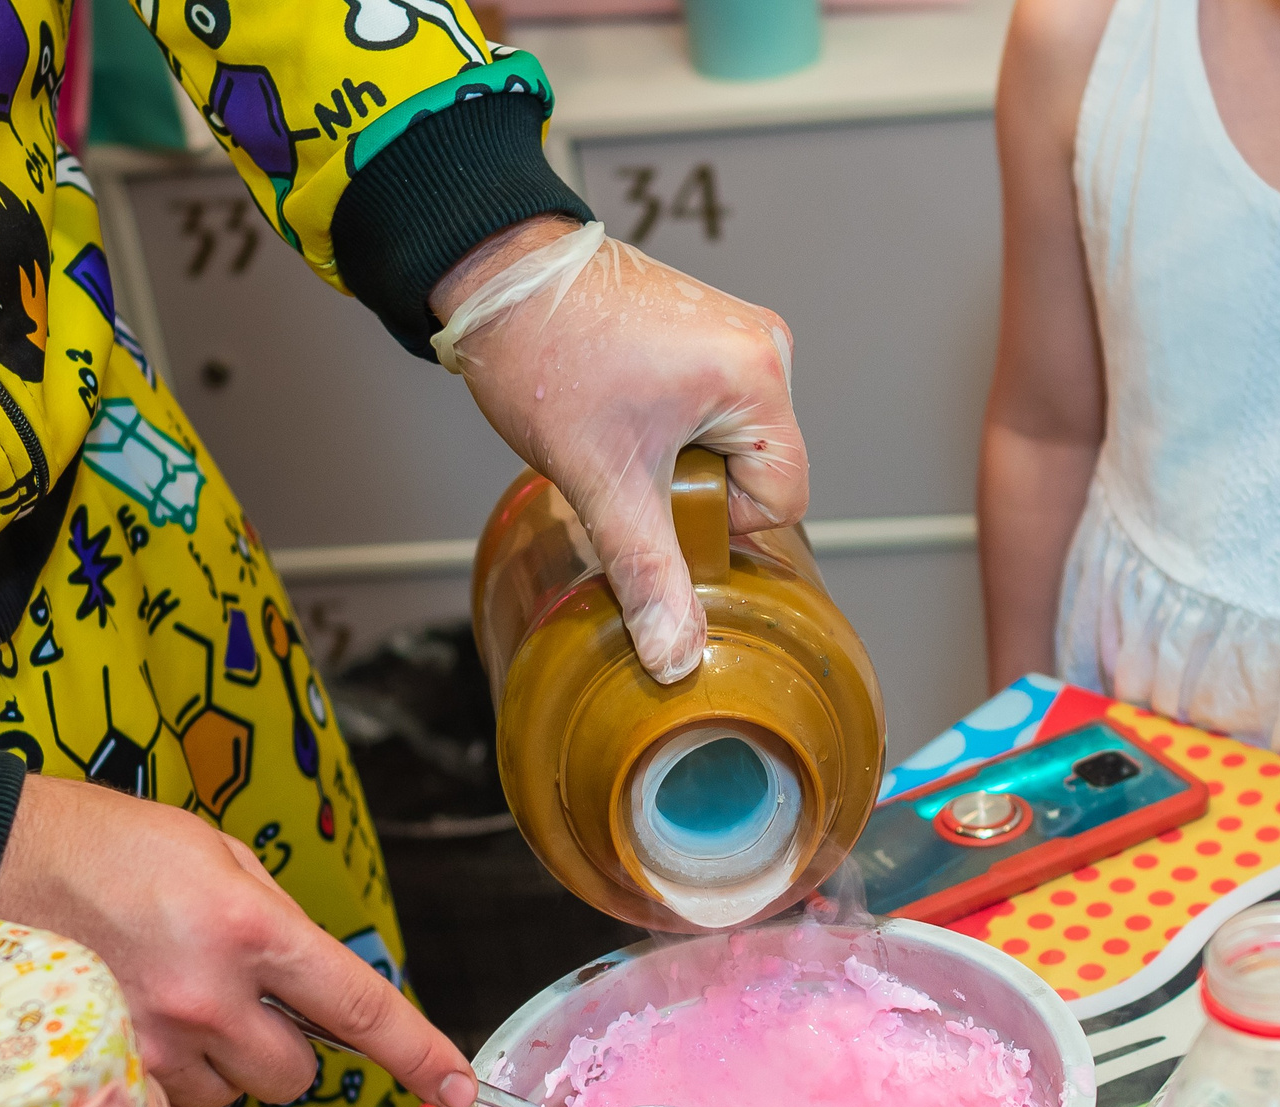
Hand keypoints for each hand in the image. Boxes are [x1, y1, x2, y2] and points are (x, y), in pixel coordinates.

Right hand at [0, 774, 476, 1106]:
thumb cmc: (107, 845)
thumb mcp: (214, 855)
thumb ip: (276, 923)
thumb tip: (314, 985)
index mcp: (251, 929)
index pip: (360, 1009)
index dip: (419, 1054)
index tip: (459, 1089)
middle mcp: (208, 998)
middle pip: (296, 1076)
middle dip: (285, 1048)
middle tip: (239, 998)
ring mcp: (154, 1045)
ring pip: (233, 1094)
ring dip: (223, 1061)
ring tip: (169, 996)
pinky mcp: (110, 1074)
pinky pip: (176, 1105)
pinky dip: (172, 1075)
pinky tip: (139, 1021)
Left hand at [432, 216, 806, 684]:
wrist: (497, 278)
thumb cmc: (548, 356)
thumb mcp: (604, 482)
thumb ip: (649, 573)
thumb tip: (677, 656)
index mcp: (759, 377)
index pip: (783, 500)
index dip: (718, 524)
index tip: (656, 504)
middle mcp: (764, 347)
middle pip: (758, 472)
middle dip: (694, 490)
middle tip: (627, 465)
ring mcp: (734, 333)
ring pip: (729, 445)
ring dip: (676, 462)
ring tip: (618, 432)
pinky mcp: (704, 332)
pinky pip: (708, 412)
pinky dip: (667, 431)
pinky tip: (620, 413)